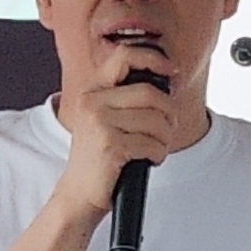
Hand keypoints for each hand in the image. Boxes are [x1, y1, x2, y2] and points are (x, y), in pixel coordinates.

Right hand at [53, 46, 177, 217]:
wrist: (78, 193)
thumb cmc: (98, 156)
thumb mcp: (103, 118)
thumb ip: (127, 96)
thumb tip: (169, 77)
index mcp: (92, 90)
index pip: (125, 56)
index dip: (154, 59)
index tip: (173, 71)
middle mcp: (92, 102)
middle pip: (151, 94)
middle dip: (169, 113)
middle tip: (166, 129)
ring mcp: (99, 123)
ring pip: (156, 121)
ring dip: (164, 139)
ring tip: (153, 148)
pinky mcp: (110, 146)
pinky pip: (153, 144)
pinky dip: (158, 154)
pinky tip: (148, 160)